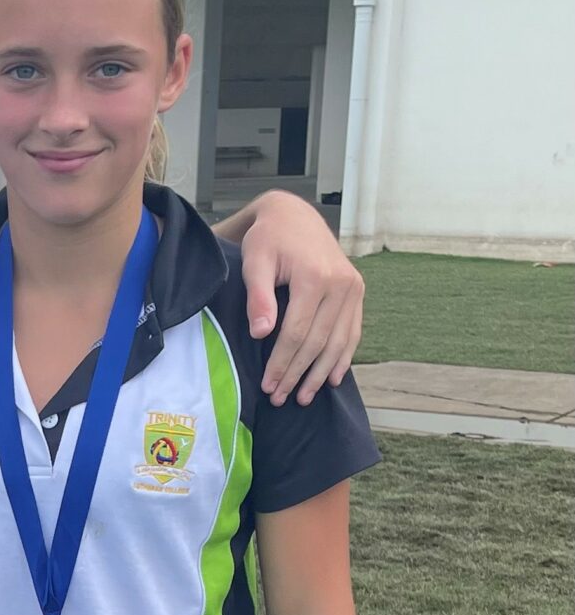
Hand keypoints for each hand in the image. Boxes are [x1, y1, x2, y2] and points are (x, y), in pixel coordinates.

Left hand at [240, 192, 364, 406]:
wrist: (295, 217)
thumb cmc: (269, 239)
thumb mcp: (255, 261)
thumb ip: (258, 296)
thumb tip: (262, 334)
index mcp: (315, 276)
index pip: (297, 333)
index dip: (282, 363)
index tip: (267, 385)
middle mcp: (341, 283)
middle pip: (318, 342)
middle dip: (298, 374)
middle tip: (279, 398)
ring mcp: (353, 288)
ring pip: (338, 342)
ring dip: (321, 374)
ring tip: (304, 397)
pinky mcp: (357, 291)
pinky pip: (352, 331)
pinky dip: (343, 358)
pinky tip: (331, 379)